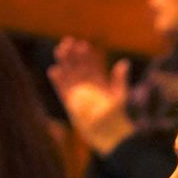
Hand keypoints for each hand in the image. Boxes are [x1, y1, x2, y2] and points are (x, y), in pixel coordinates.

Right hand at [48, 37, 133, 155]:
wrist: (108, 135)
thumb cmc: (117, 117)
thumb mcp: (120, 95)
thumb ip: (120, 80)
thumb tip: (124, 62)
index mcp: (100, 83)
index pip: (92, 65)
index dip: (87, 55)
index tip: (83, 45)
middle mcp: (88, 87)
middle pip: (78, 67)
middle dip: (73, 54)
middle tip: (68, 41)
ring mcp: (78, 95)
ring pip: (69, 75)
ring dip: (64, 63)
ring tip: (59, 50)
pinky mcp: (70, 104)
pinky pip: (62, 90)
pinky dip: (58, 81)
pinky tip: (53, 70)